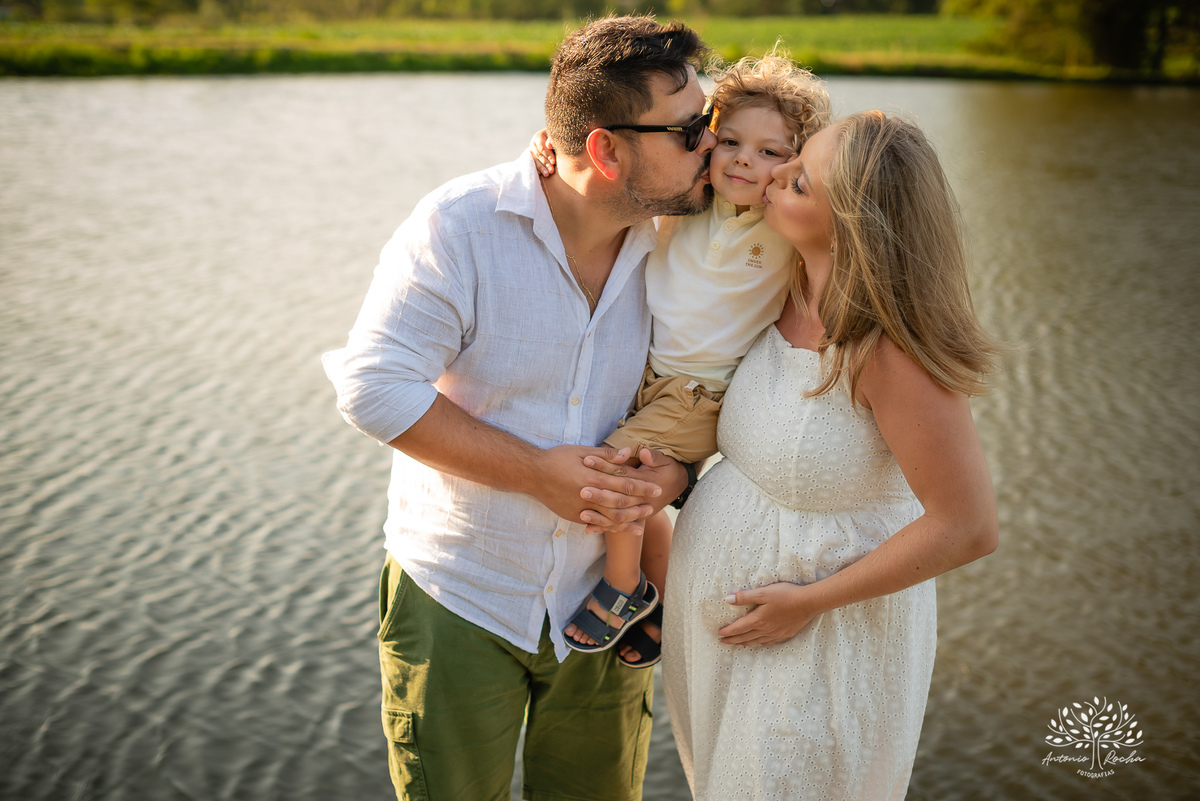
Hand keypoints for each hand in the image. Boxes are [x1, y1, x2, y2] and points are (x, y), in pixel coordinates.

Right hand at [529, 129, 555, 176]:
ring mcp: (531, 151)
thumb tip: (549, 145)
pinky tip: (541, 174)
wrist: (552, 139)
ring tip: (547, 174)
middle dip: (545, 163)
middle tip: (552, 171)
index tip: (554, 162)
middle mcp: (533, 144)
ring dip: (542, 168)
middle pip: (538, 154)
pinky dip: (538, 169)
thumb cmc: (556, 137)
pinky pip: (534, 164)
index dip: (548, 155)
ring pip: (536, 160)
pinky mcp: (532, 157)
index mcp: (538, 136)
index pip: (542, 147)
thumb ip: (552, 140)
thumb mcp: (555, 136)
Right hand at [532, 445, 660, 532]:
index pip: (625, 483)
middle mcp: (590, 494)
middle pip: (621, 503)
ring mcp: (581, 508)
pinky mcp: (574, 516)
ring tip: (642, 522)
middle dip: (640, 505)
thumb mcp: (582, 451)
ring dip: (628, 520)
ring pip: (610, 518)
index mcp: (594, 476)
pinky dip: (610, 528)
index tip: (657, 488)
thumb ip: (606, 455)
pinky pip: (596, 524)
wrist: (533, 474)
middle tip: (654, 506)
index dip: (643, 487)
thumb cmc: (558, 458)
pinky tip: (620, 529)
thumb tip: (628, 453)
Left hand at [579, 447, 686, 533]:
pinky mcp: (634, 518)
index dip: (605, 466)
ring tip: (582, 513)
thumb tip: (644, 453)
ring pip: (617, 516)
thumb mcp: (665, 461)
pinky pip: (617, 525)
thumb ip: (654, 457)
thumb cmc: (668, 470)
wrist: (677, 486)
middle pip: (618, 497)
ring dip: (599, 515)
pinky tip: (587, 529)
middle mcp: (641, 499)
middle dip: (600, 494)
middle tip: (582, 490)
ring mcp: (638, 511)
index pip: (622, 473)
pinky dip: (603, 527)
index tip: (587, 460)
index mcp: (646, 482)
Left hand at [717, 582, 818, 645]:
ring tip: (738, 644)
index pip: (739, 628)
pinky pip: (769, 642)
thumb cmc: (786, 595)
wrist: (808, 603)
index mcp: (758, 619)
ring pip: (757, 641)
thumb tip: (727, 599)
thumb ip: (745, 597)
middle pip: (745, 637)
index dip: (728, 631)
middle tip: (723, 642)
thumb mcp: (763, 592)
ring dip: (745, 643)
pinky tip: (760, 643)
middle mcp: (765, 629)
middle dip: (733, 640)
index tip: (719, 634)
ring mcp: (776, 633)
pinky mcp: (785, 634)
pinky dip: (760, 643)